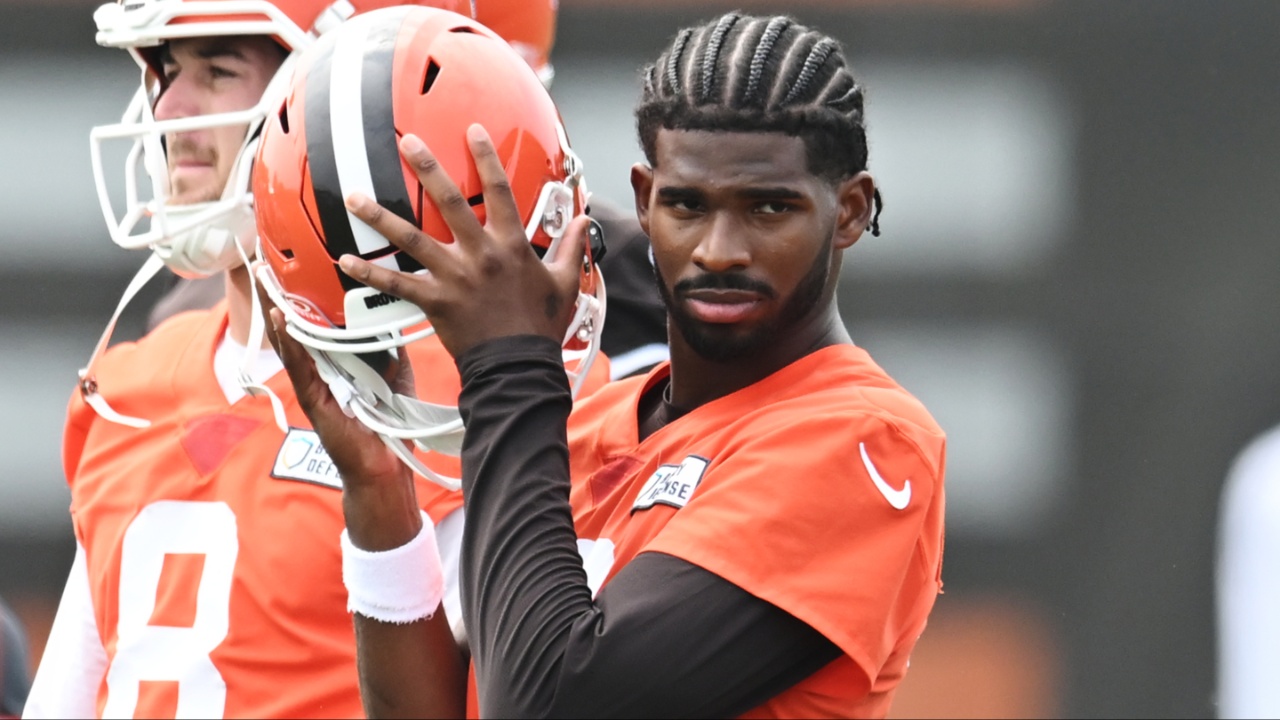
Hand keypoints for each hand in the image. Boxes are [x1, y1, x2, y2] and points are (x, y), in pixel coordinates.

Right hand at [256, 279, 420, 549]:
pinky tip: (280, 317)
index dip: (305, 296)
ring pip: (289, 340)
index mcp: (335, 364)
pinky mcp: (313, 398)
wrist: (384, 467)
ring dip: (275, 308)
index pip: (316, 324)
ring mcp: (312, 384)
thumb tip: (396, 319)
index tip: (297, 266)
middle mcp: (318, 371)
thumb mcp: (394, 375)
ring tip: (264, 280)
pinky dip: (290, 340)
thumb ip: (390, 348)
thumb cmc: (386, 425)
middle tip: (266, 262)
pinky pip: (300, 364)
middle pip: (294, 326)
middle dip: (279, 295)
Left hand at [338, 124, 590, 360]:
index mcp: (511, 245)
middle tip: (408, 142)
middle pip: (450, 201)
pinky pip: (396, 284)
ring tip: (355, 196)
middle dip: (427, 168)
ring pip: (411, 238)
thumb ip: (572, 248)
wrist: (518, 366)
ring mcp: (454, 276)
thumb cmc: (540, 326)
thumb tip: (584, 222)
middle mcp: (480, 254)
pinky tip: (345, 259)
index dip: (486, 158)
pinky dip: (369, 273)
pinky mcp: (435, 301)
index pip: (499, 191)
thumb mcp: (565, 283)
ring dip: (380, 216)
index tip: (473, 131)